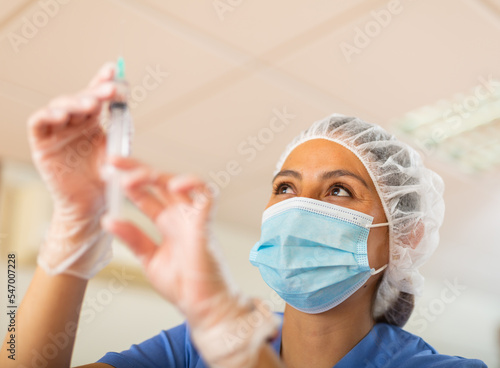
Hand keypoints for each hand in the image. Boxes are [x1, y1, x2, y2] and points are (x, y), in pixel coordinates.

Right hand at [28, 62, 116, 217]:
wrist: (92, 205)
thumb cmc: (106, 179)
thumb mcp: (118, 152)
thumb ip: (121, 130)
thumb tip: (126, 105)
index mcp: (93, 122)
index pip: (97, 96)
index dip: (103, 81)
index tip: (114, 70)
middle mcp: (74, 122)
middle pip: (81, 99)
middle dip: (96, 92)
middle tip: (110, 90)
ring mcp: (57, 131)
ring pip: (60, 106)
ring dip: (75, 102)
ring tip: (91, 105)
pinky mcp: (42, 143)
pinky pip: (39, 123)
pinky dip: (47, 115)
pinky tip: (61, 115)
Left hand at [103, 157, 279, 366]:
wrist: (202, 306)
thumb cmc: (183, 285)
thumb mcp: (149, 259)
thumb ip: (133, 237)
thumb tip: (108, 219)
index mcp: (167, 222)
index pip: (145, 194)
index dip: (128, 182)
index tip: (106, 173)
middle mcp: (180, 215)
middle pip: (158, 182)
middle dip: (136, 169)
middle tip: (112, 161)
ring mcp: (193, 217)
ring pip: (178, 182)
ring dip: (155, 175)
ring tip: (132, 178)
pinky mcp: (206, 223)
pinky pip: (206, 194)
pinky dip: (192, 184)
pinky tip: (172, 184)